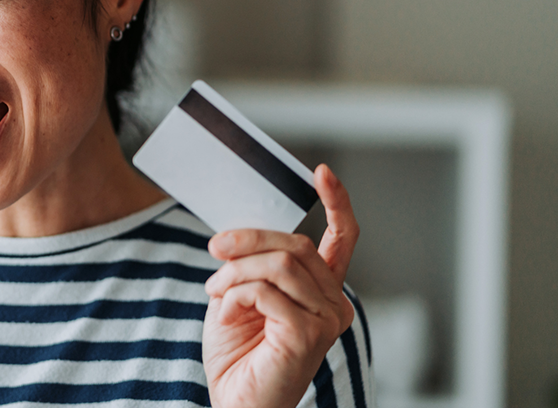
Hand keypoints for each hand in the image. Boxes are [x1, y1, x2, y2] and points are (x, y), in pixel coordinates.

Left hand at [201, 164, 358, 407]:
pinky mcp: (308, 335)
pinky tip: (224, 315)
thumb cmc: (238, 354)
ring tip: (216, 292)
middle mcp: (333, 304)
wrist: (235, 403)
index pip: (342, 239)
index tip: (321, 173)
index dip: (337, 202)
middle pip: (295, 245)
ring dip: (235, 273)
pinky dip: (235, 295)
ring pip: (279, 264)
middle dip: (247, 240)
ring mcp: (326, 320)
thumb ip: (251, 264)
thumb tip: (238, 235)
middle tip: (214, 250)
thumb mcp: (240, 295)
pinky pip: (264, 290)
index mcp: (321, 291)